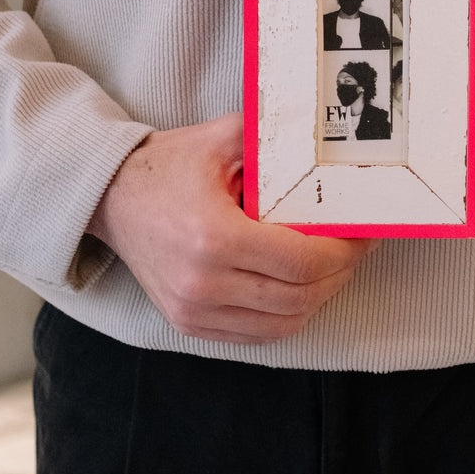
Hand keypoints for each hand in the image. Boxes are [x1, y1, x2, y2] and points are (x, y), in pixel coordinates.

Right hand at [87, 113, 376, 344]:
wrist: (111, 197)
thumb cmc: (167, 166)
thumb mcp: (220, 138)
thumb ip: (271, 138)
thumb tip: (323, 140)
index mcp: (214, 237)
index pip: (301, 262)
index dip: (343, 251)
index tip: (363, 233)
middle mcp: (203, 283)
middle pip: (299, 297)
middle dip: (339, 274)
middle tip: (357, 247)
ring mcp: (194, 311)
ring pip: (283, 324)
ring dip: (317, 299)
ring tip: (334, 267)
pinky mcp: (189, 325)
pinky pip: (257, 336)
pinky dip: (287, 317)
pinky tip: (302, 289)